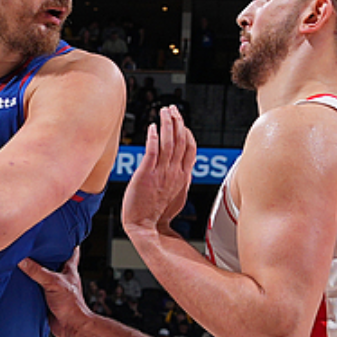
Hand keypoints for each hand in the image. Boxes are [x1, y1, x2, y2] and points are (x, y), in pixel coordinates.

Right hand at [19, 249, 94, 336]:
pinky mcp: (46, 298)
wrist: (71, 327)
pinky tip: (18, 282)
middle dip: (44, 254)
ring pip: (42, 275)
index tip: (57, 232)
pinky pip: (35, 288)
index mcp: (69, 269)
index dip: (65, 241)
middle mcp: (61, 277)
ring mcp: (53, 288)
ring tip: (20, 260)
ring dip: (33, 271)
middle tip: (32, 245)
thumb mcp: (54, 283)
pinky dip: (28, 285)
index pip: (70, 250)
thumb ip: (37, 271)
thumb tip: (22, 260)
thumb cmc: (72, 306)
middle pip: (53, 261)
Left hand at [123, 105, 195, 234]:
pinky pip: (152, 151)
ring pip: (169, 142)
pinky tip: (152, 127)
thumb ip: (181, 178)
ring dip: (167, 124)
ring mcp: (161, 173)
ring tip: (164, 111)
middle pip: (181, 140)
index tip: (181, 122)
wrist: (146, 227)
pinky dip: (154, 137)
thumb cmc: (158, 213)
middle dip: (177, 121)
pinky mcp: (146, 174)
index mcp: (183, 176)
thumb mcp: (178, 194)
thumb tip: (185, 168)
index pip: (190, 148)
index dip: (187, 132)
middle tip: (172, 109)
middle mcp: (174, 172)